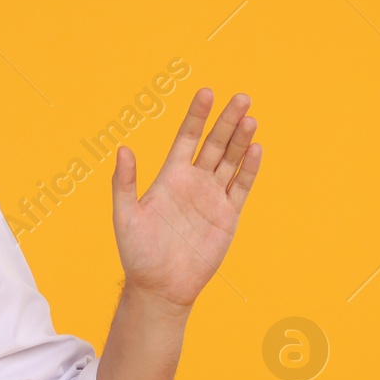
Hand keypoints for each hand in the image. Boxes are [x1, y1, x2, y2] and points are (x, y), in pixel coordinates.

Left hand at [111, 88, 262, 310]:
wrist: (160, 286)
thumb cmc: (137, 252)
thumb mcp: (125, 215)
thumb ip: (124, 182)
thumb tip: (123, 149)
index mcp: (169, 177)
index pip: (186, 138)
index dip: (196, 116)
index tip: (206, 92)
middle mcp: (193, 182)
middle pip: (215, 144)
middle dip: (226, 121)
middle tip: (241, 97)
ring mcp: (212, 198)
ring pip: (231, 161)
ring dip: (241, 140)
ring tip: (250, 117)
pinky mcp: (227, 216)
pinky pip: (241, 188)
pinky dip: (249, 169)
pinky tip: (256, 149)